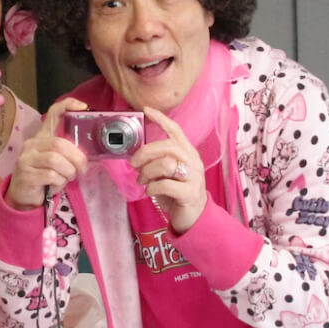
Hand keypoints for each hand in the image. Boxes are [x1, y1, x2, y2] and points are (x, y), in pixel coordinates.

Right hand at [5, 98, 88, 209]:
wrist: (24, 196)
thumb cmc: (45, 176)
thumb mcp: (58, 161)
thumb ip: (70, 153)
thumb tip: (92, 154)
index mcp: (43, 137)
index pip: (53, 114)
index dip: (67, 106)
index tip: (83, 107)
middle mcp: (32, 144)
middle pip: (59, 143)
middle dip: (77, 158)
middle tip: (82, 169)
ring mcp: (26, 158)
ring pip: (55, 160)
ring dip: (68, 172)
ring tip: (68, 178)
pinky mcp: (25, 174)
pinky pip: (51, 176)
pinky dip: (59, 182)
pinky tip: (56, 185)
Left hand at [130, 106, 206, 232]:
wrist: (193, 217)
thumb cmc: (176, 192)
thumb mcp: (165, 173)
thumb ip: (156, 161)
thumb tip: (136, 157)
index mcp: (187, 152)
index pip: (175, 130)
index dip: (161, 119)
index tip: (146, 110)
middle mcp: (193, 161)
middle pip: (167, 146)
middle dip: (145, 153)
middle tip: (133, 163)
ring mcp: (194, 177)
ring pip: (165, 164)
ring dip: (147, 172)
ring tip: (142, 180)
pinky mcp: (190, 193)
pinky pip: (165, 184)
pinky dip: (151, 187)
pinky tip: (149, 191)